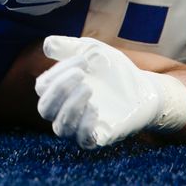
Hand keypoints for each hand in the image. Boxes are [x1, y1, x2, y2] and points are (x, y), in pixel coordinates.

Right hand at [35, 35, 162, 148]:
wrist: (143, 87)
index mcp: (60, 91)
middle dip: (58, 89)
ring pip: (60, 127)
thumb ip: (68, 46)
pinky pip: (82, 140)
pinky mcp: (99, 137)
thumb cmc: (113, 70)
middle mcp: (65, 111)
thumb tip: (46, 44)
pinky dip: (84, 125)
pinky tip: (95, 108)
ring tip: (89, 89)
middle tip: (81, 75)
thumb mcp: (91, 51)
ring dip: (70, 106)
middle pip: (44, 109)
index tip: (83, 59)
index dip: (57, 72)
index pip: (43, 87)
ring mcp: (81, 126)